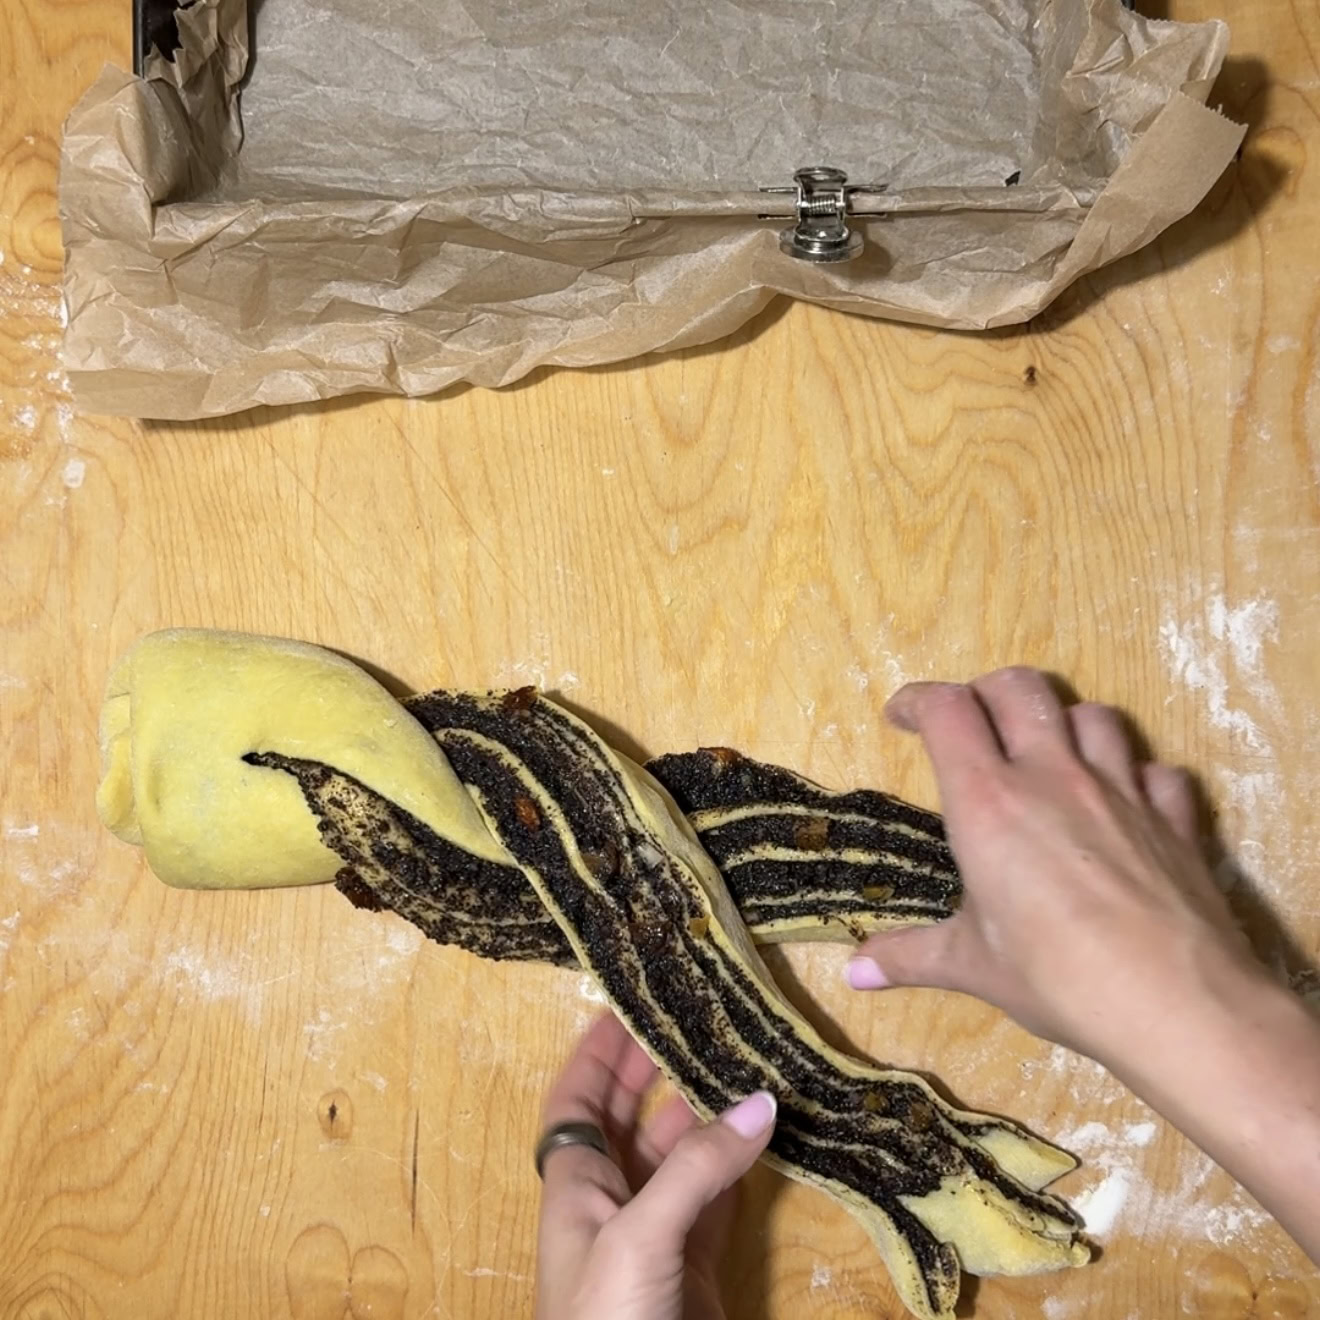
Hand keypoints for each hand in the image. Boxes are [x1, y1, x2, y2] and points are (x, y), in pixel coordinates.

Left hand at [534, 1013, 776, 1319]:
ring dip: (703, 1116)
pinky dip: (736, 1169)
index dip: (595, 1054)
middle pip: (627, 1119)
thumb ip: (695, 1168)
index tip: (625, 1006)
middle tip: (691, 1020)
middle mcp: (611, 1202)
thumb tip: (761, 1100)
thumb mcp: (637, 1238)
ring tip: (739, 1064)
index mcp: (575, 1185)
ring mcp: (653, 1236)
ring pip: (677, 1158)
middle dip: (652, 1071)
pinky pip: (714, 1201)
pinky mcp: (692, 1268)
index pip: (576, 1101)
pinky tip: (761, 1138)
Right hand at [843, 667, 1319, 1262]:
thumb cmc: (1057, 978)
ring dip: (1063, 722)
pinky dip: (1135, 775)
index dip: (916, 700)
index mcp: (988, 801)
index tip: (900, 719)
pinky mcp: (1174, 818)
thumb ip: (910, 957)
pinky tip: (1125, 801)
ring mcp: (1121, 790)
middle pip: (1019, 687)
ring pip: (1092, 714)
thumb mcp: (972, 967)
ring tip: (1048, 754)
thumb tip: (851, 973)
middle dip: (986, 690)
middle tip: (972, 724)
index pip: (946, 711)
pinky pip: (1157, 769)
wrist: (1177, 1003)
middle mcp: (1053, 776)